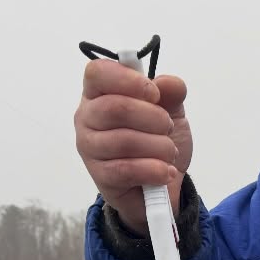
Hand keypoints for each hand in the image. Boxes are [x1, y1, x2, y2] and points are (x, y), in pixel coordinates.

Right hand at [74, 58, 192, 234]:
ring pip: (124, 140)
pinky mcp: (100, 176)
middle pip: (115, 108)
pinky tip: (166, 171)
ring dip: (159, 146)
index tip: (154, 93)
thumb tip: (169, 83)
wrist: (163, 186)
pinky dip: (154, 170)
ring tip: (169, 152)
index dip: (129, 79)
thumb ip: (172, 94)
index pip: (97, 73)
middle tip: (167, 127)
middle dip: (154, 118)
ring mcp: (90, 148)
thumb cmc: (158, 141)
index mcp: (99, 93)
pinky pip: (127, 170)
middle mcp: (87, 117)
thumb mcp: (172, 112)